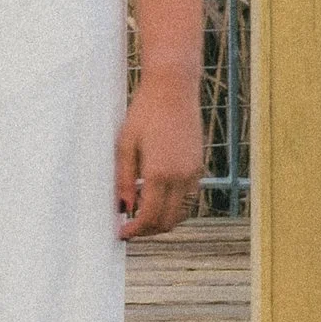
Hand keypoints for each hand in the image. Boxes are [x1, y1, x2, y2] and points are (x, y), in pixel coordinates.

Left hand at [115, 63, 202, 238]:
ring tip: (141, 212)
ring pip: (180, 213)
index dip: (134, 231)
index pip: (149, 217)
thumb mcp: (125, 144)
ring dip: (162, 219)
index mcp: (159, 173)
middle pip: (167, 222)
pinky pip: (188, 198)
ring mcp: (193, 172)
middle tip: (130, 227)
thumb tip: (123, 208)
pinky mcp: (198, 166)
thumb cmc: (145, 112)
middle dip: (147, 230)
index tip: (121, 233)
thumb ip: (123, 179)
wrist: (173, 87)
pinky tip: (156, 195)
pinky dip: (173, 205)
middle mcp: (181, 177)